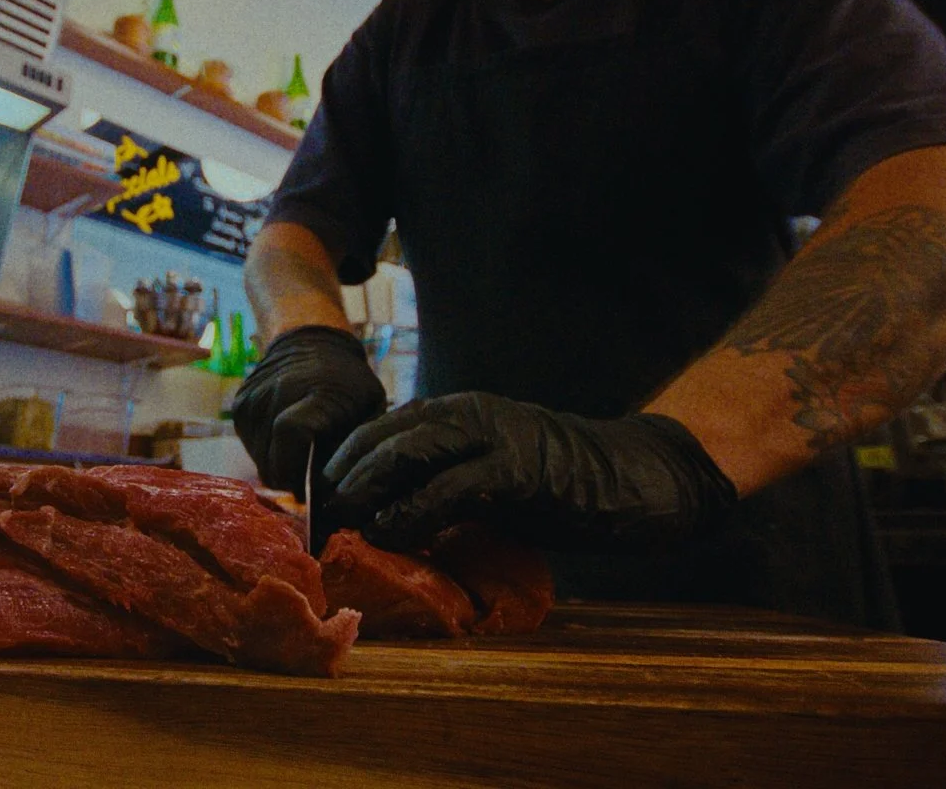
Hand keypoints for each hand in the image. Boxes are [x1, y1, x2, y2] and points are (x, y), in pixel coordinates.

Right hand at [232, 326, 386, 496]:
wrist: (310, 344)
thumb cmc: (349, 383)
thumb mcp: (369, 409)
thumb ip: (354, 448)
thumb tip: (336, 493)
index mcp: (316, 392)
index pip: (291, 433)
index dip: (300, 469)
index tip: (315, 486)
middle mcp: (276, 393)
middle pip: (272, 461)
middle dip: (293, 478)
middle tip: (312, 475)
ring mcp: (252, 399)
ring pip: (260, 462)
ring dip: (281, 466)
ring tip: (301, 453)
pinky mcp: (239, 407)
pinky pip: (251, 449)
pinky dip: (269, 453)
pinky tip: (285, 441)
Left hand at [323, 393, 737, 551]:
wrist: (635, 479)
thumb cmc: (560, 485)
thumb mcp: (486, 478)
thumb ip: (440, 486)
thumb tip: (386, 518)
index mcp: (456, 413)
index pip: (380, 430)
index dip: (341, 462)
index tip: (312, 499)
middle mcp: (467, 414)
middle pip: (381, 437)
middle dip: (340, 476)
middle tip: (310, 516)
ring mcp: (492, 437)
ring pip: (407, 453)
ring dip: (364, 488)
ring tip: (333, 521)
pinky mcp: (517, 470)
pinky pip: (450, 488)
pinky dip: (412, 510)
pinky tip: (386, 532)